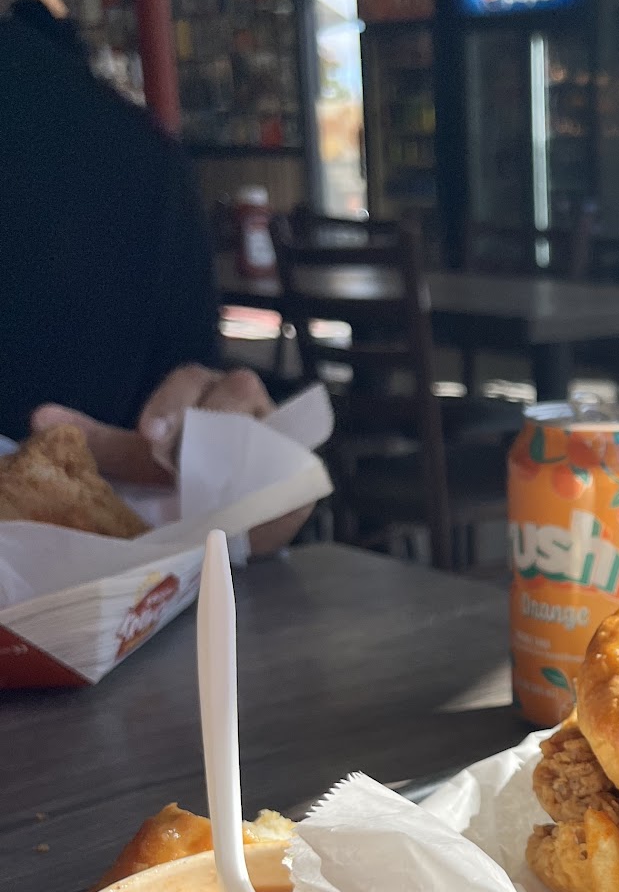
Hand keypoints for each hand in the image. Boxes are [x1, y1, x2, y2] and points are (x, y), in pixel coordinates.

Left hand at [32, 366, 310, 554]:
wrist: (241, 512)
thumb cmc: (192, 474)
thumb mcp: (146, 459)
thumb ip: (105, 443)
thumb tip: (41, 422)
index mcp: (206, 391)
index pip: (191, 379)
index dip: (170, 403)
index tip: (148, 433)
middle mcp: (247, 403)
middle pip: (238, 388)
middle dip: (209, 416)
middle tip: (174, 453)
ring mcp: (280, 432)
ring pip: (271, 419)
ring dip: (246, 445)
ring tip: (218, 479)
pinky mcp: (303, 467)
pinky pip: (301, 464)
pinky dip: (284, 480)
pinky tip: (264, 498)